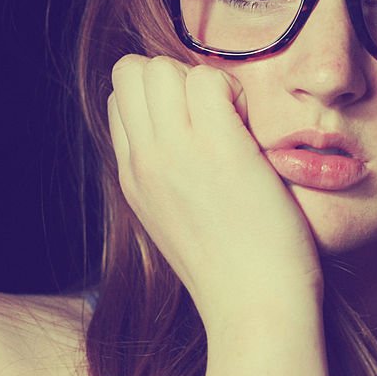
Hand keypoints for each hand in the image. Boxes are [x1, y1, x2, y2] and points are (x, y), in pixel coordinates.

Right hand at [108, 55, 321, 320]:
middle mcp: (144, 161)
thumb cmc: (237, 273)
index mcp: (133, 179)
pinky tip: (252, 130)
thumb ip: (172, 181)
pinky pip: (209, 79)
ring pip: (162, 66)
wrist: (255, 309)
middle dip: (176, 78)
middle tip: (218, 118)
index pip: (121, 101)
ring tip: (235, 124)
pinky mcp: (218, 149)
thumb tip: (187, 148)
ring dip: (204, 81)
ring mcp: (176, 153)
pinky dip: (235, 92)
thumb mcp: (180, 226)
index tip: (200, 130)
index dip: (162, 100)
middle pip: (131, 71)